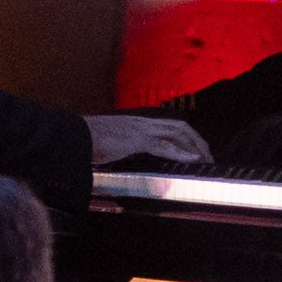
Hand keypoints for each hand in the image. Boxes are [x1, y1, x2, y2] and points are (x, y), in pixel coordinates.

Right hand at [88, 113, 210, 167]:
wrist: (72, 136)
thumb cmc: (87, 141)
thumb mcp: (112, 145)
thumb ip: (124, 150)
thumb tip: (129, 158)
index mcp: (138, 123)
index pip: (169, 126)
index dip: (186, 136)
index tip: (196, 149)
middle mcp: (142, 123)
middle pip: (179, 126)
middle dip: (197, 140)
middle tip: (208, 156)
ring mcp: (140, 129)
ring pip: (176, 133)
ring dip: (194, 146)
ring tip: (204, 159)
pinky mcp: (135, 140)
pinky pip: (163, 145)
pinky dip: (179, 152)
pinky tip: (191, 159)